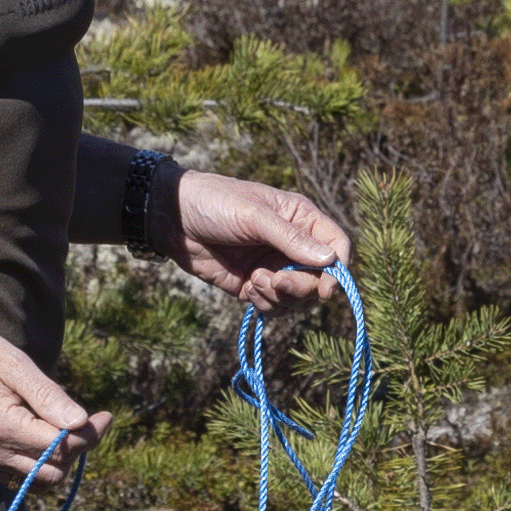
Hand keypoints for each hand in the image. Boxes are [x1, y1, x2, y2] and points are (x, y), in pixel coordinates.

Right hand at [0, 315, 110, 488]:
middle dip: (77, 450)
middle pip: (53, 473)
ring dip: (56, 460)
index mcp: (1, 427)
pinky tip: (36, 432)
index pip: (61, 448)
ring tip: (63, 427)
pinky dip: (33, 461)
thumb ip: (47, 396)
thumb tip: (81, 422)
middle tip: (88, 421)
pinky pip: (14, 475)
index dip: (90, 435)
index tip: (106, 416)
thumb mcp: (12, 362)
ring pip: (35, 481)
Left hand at [173, 171, 347, 310]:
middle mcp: (293, 245)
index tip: (325, 290)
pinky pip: (274, 306)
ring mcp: (274, 267)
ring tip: (255, 282)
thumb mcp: (254, 216)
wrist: (172, 218)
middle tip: (274, 281)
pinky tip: (246, 289)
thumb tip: (330, 259)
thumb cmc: (215, 203)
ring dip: (281, 298)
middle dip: (300, 287)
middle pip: (319, 279)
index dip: (337, 270)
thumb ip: (290, 238)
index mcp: (301, 219)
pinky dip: (266, 305)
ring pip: (298, 298)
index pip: (336, 246)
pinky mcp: (254, 285)